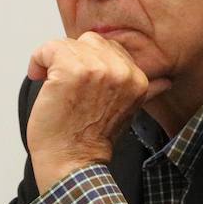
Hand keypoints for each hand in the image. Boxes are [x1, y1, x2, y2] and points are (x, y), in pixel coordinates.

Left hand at [26, 32, 148, 191]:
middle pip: (89, 41)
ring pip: (67, 43)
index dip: (88, 62)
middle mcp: (121, 72)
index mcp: (137, 79)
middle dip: (71, 58)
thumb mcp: (127, 111)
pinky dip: (38, 61)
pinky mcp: (71, 71)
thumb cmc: (91, 140)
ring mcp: (97, 70)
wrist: (73, 162)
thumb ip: (146, 91)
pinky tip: (39, 77)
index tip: (78, 84)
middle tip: (63, 84)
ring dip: (51, 61)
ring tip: (51, 84)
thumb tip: (165, 81)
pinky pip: (48, 48)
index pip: (109, 47)